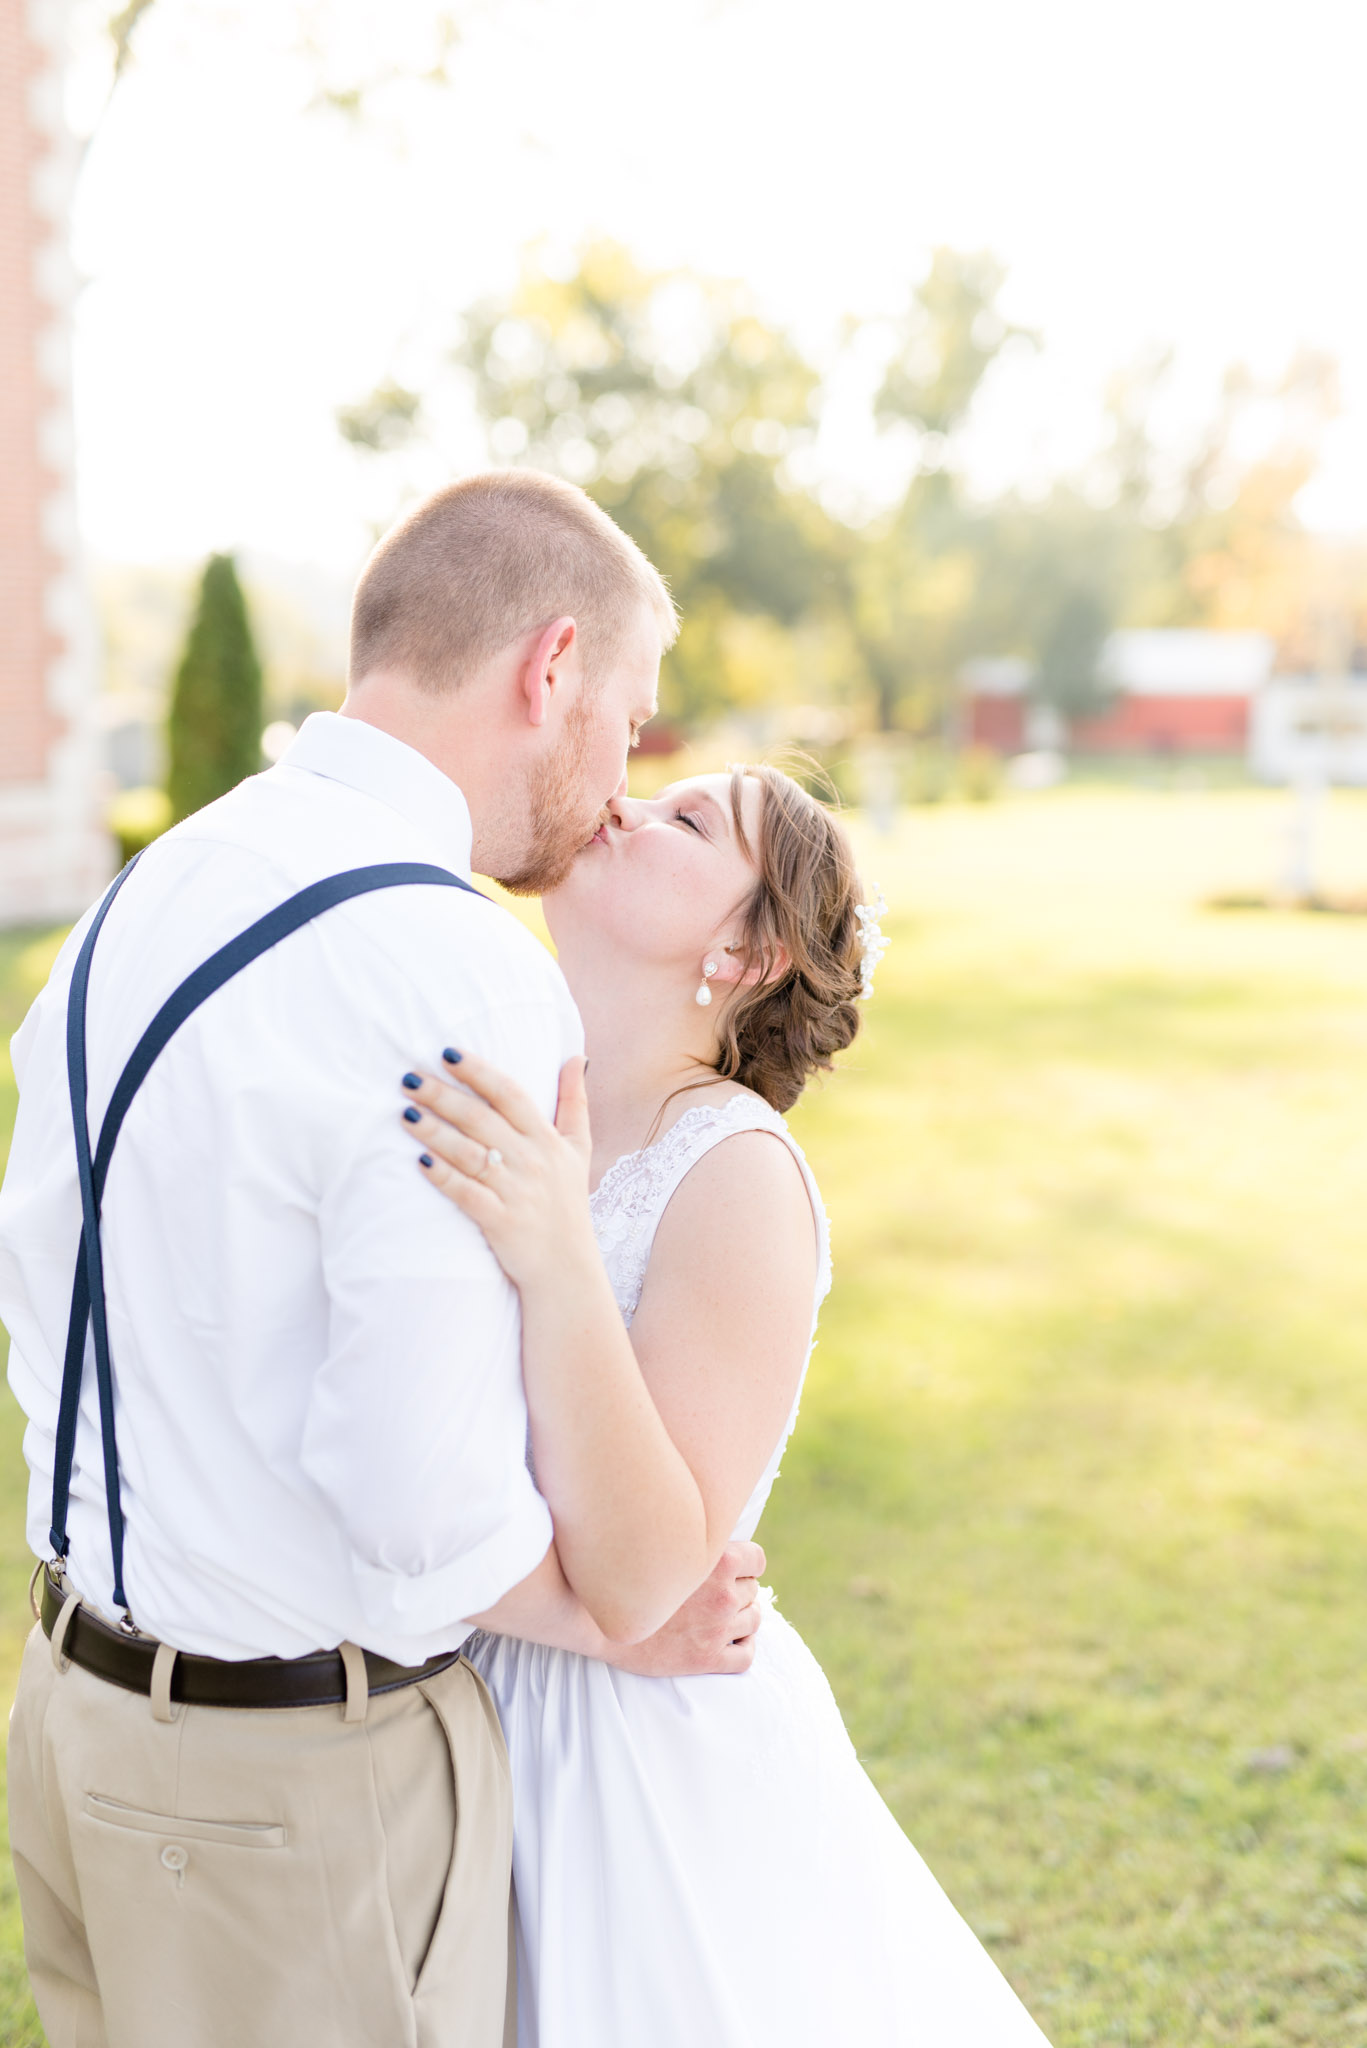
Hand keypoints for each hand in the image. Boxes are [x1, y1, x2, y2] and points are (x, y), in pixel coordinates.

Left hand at [401, 1050, 594, 1287]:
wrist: (568, 1269)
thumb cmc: (567, 1203)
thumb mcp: (579, 1148)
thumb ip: (575, 1101)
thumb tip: (575, 1056)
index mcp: (546, 1139)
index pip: (510, 1094)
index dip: (479, 1071)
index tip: (447, 1053)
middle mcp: (531, 1160)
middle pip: (482, 1119)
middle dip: (444, 1096)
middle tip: (409, 1078)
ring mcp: (516, 1191)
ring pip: (470, 1153)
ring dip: (435, 1132)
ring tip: (405, 1113)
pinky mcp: (500, 1221)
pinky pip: (467, 1194)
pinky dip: (444, 1177)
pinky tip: (419, 1162)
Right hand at [604, 1540, 765, 1676]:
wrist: (598, 1619)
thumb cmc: (628, 1576)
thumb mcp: (668, 1545)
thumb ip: (696, 1543)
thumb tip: (716, 1540)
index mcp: (717, 1560)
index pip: (757, 1559)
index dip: (746, 1564)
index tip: (732, 1569)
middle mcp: (722, 1594)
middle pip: (752, 1590)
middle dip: (737, 1591)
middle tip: (713, 1595)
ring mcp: (717, 1628)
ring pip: (754, 1620)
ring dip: (742, 1618)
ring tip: (722, 1617)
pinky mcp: (707, 1658)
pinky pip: (746, 1656)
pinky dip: (744, 1647)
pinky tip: (731, 1643)